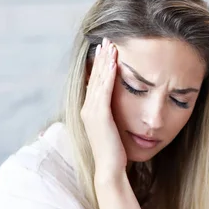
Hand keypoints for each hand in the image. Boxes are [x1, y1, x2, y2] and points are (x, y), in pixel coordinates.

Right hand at [81, 38, 126, 182]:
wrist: (110, 169)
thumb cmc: (115, 154)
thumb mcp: (114, 131)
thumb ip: (114, 119)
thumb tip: (121, 113)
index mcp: (90, 112)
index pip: (95, 83)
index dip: (100, 66)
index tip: (106, 50)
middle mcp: (87, 109)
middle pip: (95, 77)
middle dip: (101, 58)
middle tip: (106, 40)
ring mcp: (91, 111)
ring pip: (99, 80)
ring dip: (105, 61)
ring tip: (111, 45)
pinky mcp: (99, 115)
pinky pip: (105, 90)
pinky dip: (109, 74)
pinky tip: (115, 62)